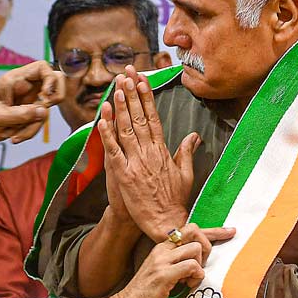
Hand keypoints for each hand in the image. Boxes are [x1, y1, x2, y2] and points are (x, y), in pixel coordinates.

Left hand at [0, 61, 64, 168]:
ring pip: (47, 108)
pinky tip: (15, 136)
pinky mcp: (31, 113)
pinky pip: (40, 121)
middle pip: (55, 83)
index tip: (46, 95)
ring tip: (14, 135)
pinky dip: (30, 131)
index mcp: (15, 79)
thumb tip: (44, 111)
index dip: (50, 78)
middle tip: (41, 112)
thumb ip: (20, 114)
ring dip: (34, 125)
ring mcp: (30, 100)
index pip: (42, 67)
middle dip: (53, 99)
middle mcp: (26, 87)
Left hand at [99, 69, 199, 241]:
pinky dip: (107, 133)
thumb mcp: (186, 174)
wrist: (165, 223)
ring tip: (116, 87)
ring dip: (121, 106)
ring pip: (126, 129)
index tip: (142, 80)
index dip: (147, 97)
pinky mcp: (123, 175)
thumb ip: (187, 152)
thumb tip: (194, 135)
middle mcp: (149, 153)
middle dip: (132, 94)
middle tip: (126, 73)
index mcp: (163, 151)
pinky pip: (113, 150)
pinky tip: (102, 117)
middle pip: (139, 117)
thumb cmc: (174, 200)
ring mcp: (136, 163)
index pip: (153, 118)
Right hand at [109, 224, 233, 297]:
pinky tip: (188, 286)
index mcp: (163, 247)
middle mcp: (162, 249)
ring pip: (196, 248)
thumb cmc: (147, 295)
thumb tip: (200, 262)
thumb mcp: (164, 273)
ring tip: (191, 280)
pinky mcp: (163, 274)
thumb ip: (178, 264)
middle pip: (195, 230)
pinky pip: (192, 265)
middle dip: (208, 245)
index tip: (230, 232)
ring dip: (200, 265)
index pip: (190, 229)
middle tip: (203, 265)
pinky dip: (197, 276)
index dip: (214, 230)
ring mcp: (162, 261)